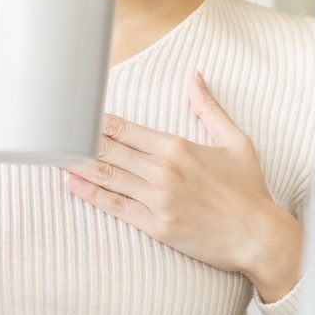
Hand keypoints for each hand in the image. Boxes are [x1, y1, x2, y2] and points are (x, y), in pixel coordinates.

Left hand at [63, 72, 303, 301]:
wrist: (260, 236)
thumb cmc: (248, 190)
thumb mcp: (235, 141)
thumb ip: (209, 108)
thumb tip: (195, 77)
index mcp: (178, 146)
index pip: (126, 129)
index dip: (97, 120)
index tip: (77, 113)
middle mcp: (163, 170)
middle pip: (110, 150)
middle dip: (79, 139)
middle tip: (54, 130)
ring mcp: (158, 199)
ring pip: (108, 176)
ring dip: (78, 164)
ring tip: (54, 153)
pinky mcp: (156, 226)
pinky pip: (116, 207)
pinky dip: (91, 194)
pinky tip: (72, 184)